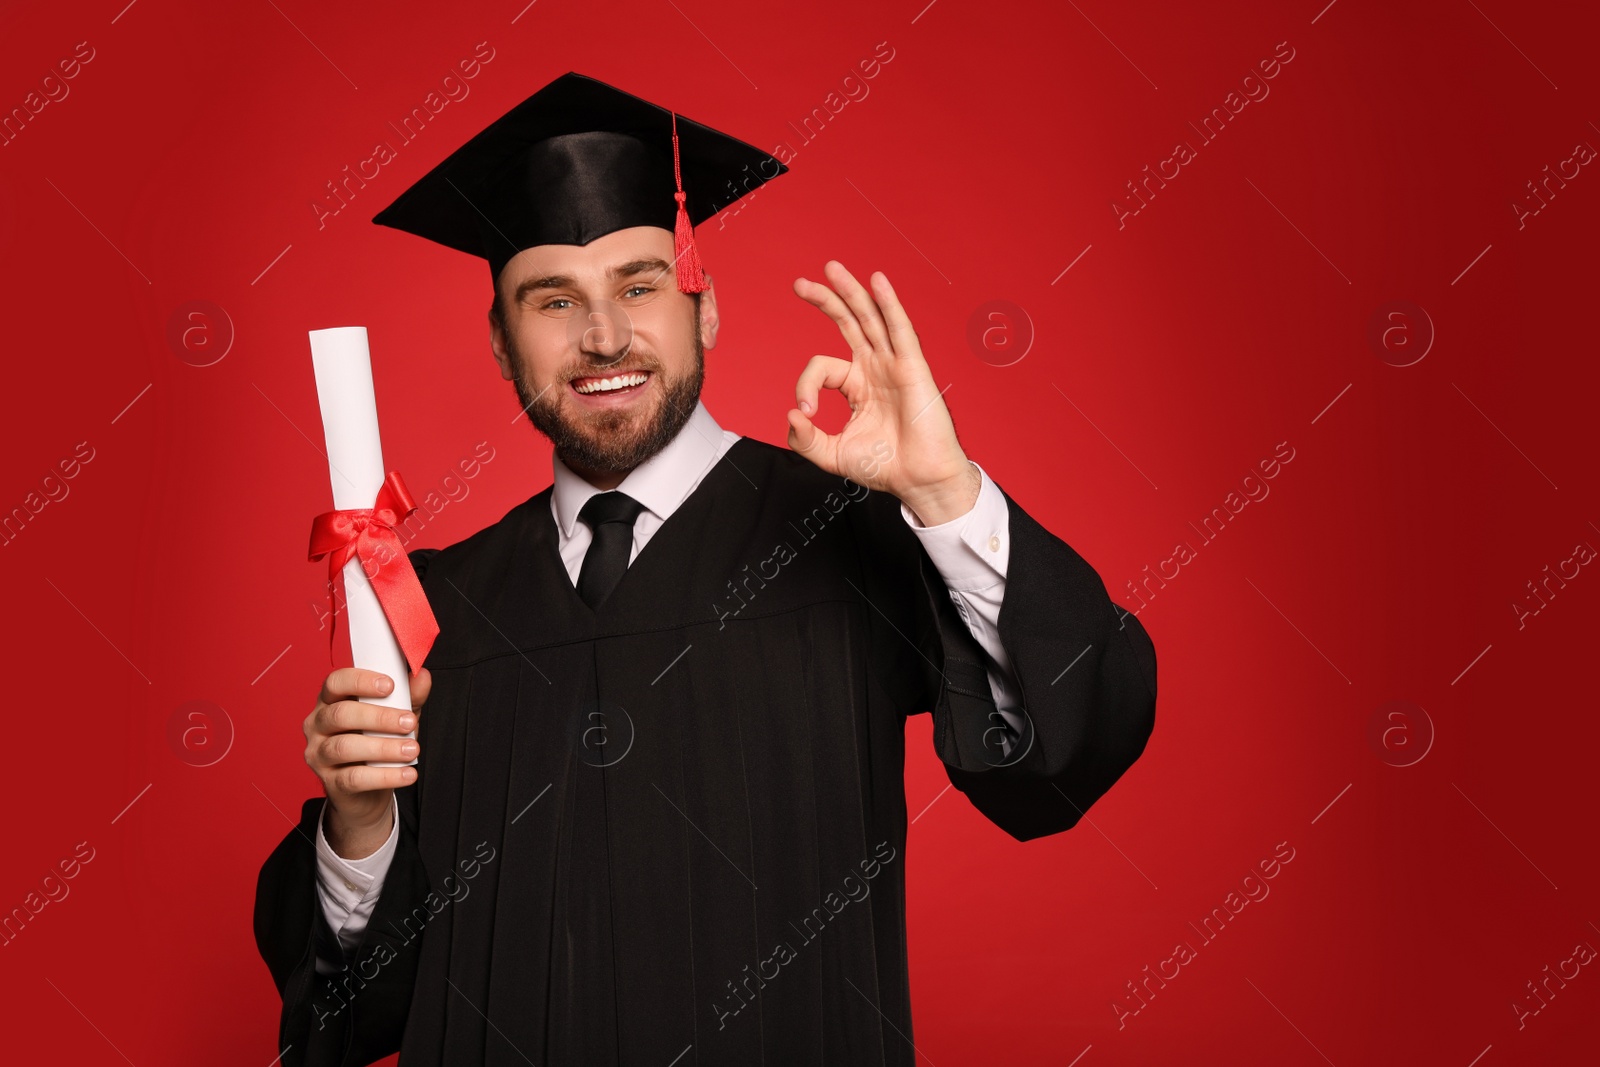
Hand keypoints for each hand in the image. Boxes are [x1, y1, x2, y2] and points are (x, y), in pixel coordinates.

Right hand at [303, 666, 430, 858]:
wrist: (366, 791)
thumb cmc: (377, 742)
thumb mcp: (395, 715)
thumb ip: (408, 696)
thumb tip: (422, 676)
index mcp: (331, 700)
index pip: (336, 682)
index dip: (361, 681)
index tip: (390, 686)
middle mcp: (318, 725)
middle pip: (341, 714)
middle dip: (379, 717)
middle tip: (409, 722)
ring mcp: (319, 754)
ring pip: (345, 747)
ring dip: (384, 747)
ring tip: (411, 750)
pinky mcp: (330, 782)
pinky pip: (354, 778)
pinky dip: (385, 776)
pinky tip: (407, 773)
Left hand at [788, 261, 979, 525]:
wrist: (918, 481)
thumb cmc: (884, 467)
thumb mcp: (831, 454)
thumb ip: (805, 439)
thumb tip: (792, 414)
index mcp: (857, 386)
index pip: (821, 367)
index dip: (806, 385)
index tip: (806, 413)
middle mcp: (875, 369)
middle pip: (848, 323)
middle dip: (824, 300)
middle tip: (800, 284)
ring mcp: (894, 365)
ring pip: (871, 318)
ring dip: (851, 292)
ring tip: (831, 269)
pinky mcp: (913, 368)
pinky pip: (900, 329)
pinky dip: (889, 303)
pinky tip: (878, 281)